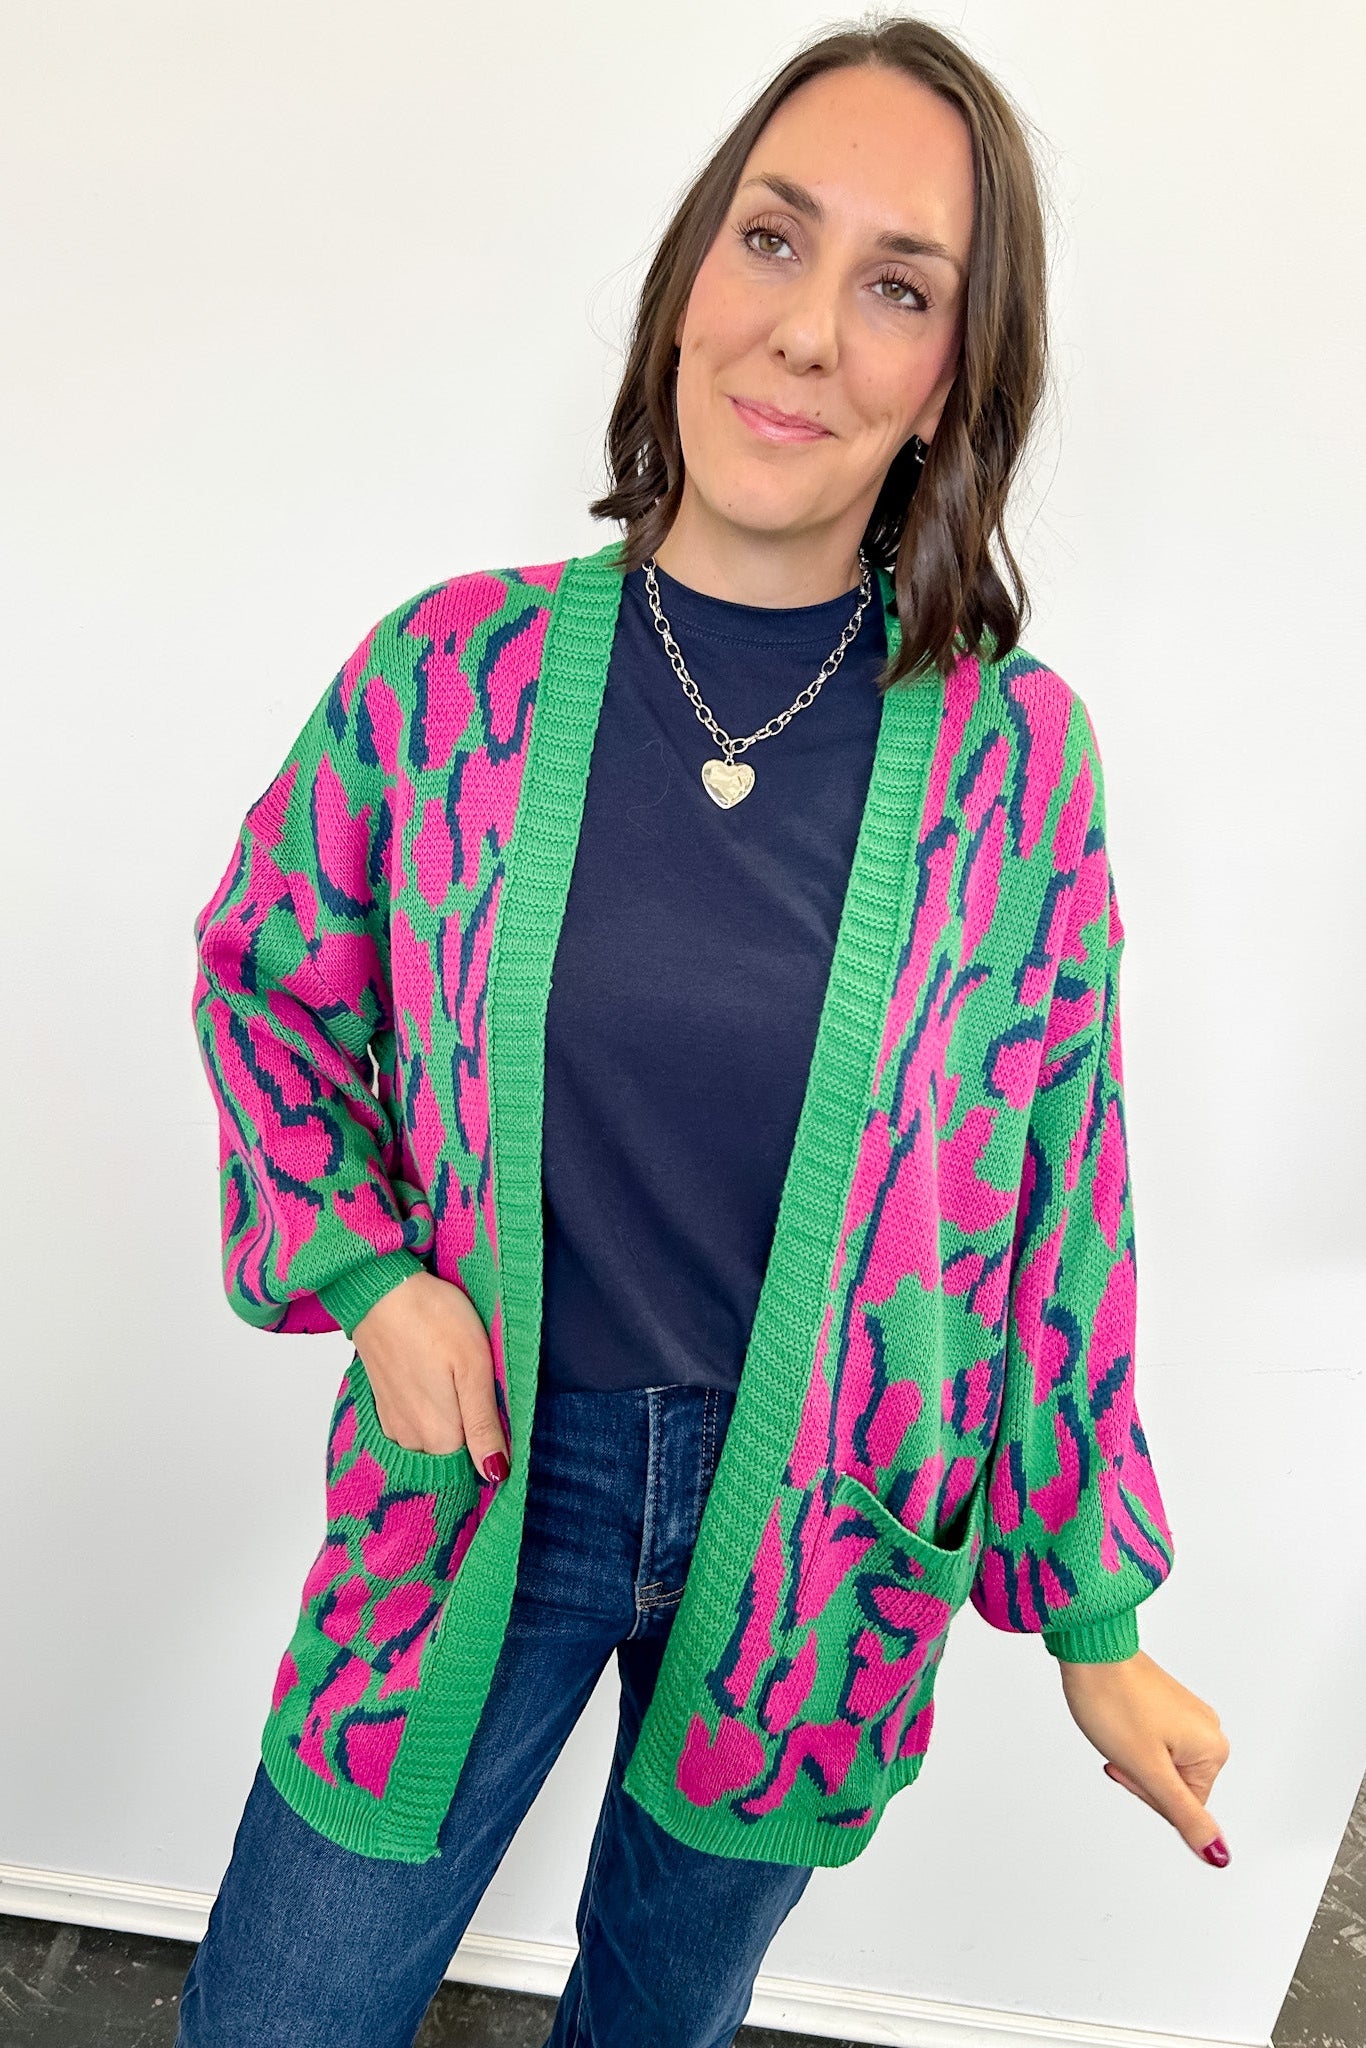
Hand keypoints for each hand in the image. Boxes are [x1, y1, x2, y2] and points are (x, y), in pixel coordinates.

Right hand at [352, 1271, 509, 1481]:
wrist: (380, 1290)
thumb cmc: (434, 1319)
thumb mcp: (474, 1367)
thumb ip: (484, 1425)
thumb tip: (496, 1474)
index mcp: (440, 1437)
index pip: (478, 1467)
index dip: (494, 1444)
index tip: (498, 1413)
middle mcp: (413, 1440)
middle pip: (455, 1455)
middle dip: (473, 1433)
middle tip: (477, 1388)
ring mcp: (395, 1425)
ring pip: (435, 1441)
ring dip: (451, 1421)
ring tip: (456, 1381)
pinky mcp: (386, 1408)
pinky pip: (416, 1426)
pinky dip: (430, 1411)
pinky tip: (436, 1380)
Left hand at [1056, 1650, 1230, 1863]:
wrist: (1092, 1649)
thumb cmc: (1115, 1701)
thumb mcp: (1149, 1770)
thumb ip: (1185, 1815)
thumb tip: (1218, 1856)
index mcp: (1214, 1750)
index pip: (1185, 1807)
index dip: (1147, 1791)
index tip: (1129, 1762)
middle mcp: (1209, 1731)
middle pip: (1174, 1785)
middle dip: (1141, 1774)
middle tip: (1122, 1744)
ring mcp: (1189, 1716)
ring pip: (1160, 1764)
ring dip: (1135, 1757)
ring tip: (1119, 1729)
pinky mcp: (1169, 1706)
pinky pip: (1154, 1743)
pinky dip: (1132, 1741)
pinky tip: (1119, 1722)